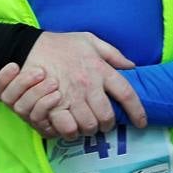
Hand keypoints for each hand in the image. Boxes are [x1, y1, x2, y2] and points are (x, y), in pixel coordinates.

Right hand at [0, 31, 146, 137]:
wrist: (31, 46)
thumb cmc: (62, 44)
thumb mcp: (90, 40)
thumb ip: (113, 53)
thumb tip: (132, 66)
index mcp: (100, 69)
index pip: (126, 94)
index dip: (137, 111)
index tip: (141, 122)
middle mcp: (88, 85)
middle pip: (107, 117)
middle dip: (108, 124)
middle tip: (104, 123)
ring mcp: (71, 96)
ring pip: (89, 126)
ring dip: (91, 129)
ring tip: (89, 124)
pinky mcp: (54, 105)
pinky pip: (68, 128)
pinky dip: (72, 131)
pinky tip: (73, 126)